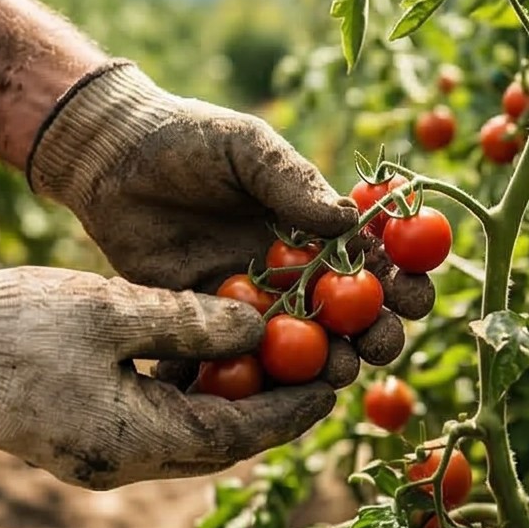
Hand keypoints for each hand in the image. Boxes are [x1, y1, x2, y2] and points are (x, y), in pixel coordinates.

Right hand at [0, 247, 334, 489]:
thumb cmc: (18, 322)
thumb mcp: (113, 309)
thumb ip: (190, 321)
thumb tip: (258, 326)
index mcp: (132, 440)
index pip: (233, 436)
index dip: (286, 411)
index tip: (328, 386)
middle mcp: (120, 464)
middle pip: (216, 446)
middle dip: (267, 413)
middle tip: (310, 378)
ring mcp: (97, 458)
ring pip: (187, 440)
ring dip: (230, 408)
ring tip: (270, 370)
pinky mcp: (80, 442)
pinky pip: (155, 429)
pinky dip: (190, 403)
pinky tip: (207, 368)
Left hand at [27, 61, 434, 384]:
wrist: (113, 158)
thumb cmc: (187, 139)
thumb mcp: (246, 148)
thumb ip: (293, 182)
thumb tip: (350, 220)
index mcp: (312, 227)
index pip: (374, 261)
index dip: (403, 282)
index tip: (415, 298)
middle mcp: (290, 272)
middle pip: (348, 317)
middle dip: (374, 336)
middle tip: (376, 347)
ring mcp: (249, 302)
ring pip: (300, 347)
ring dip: (325, 365)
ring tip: (334, 373)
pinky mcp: (205, 321)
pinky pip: (235, 358)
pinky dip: (251, 378)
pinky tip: (265, 388)